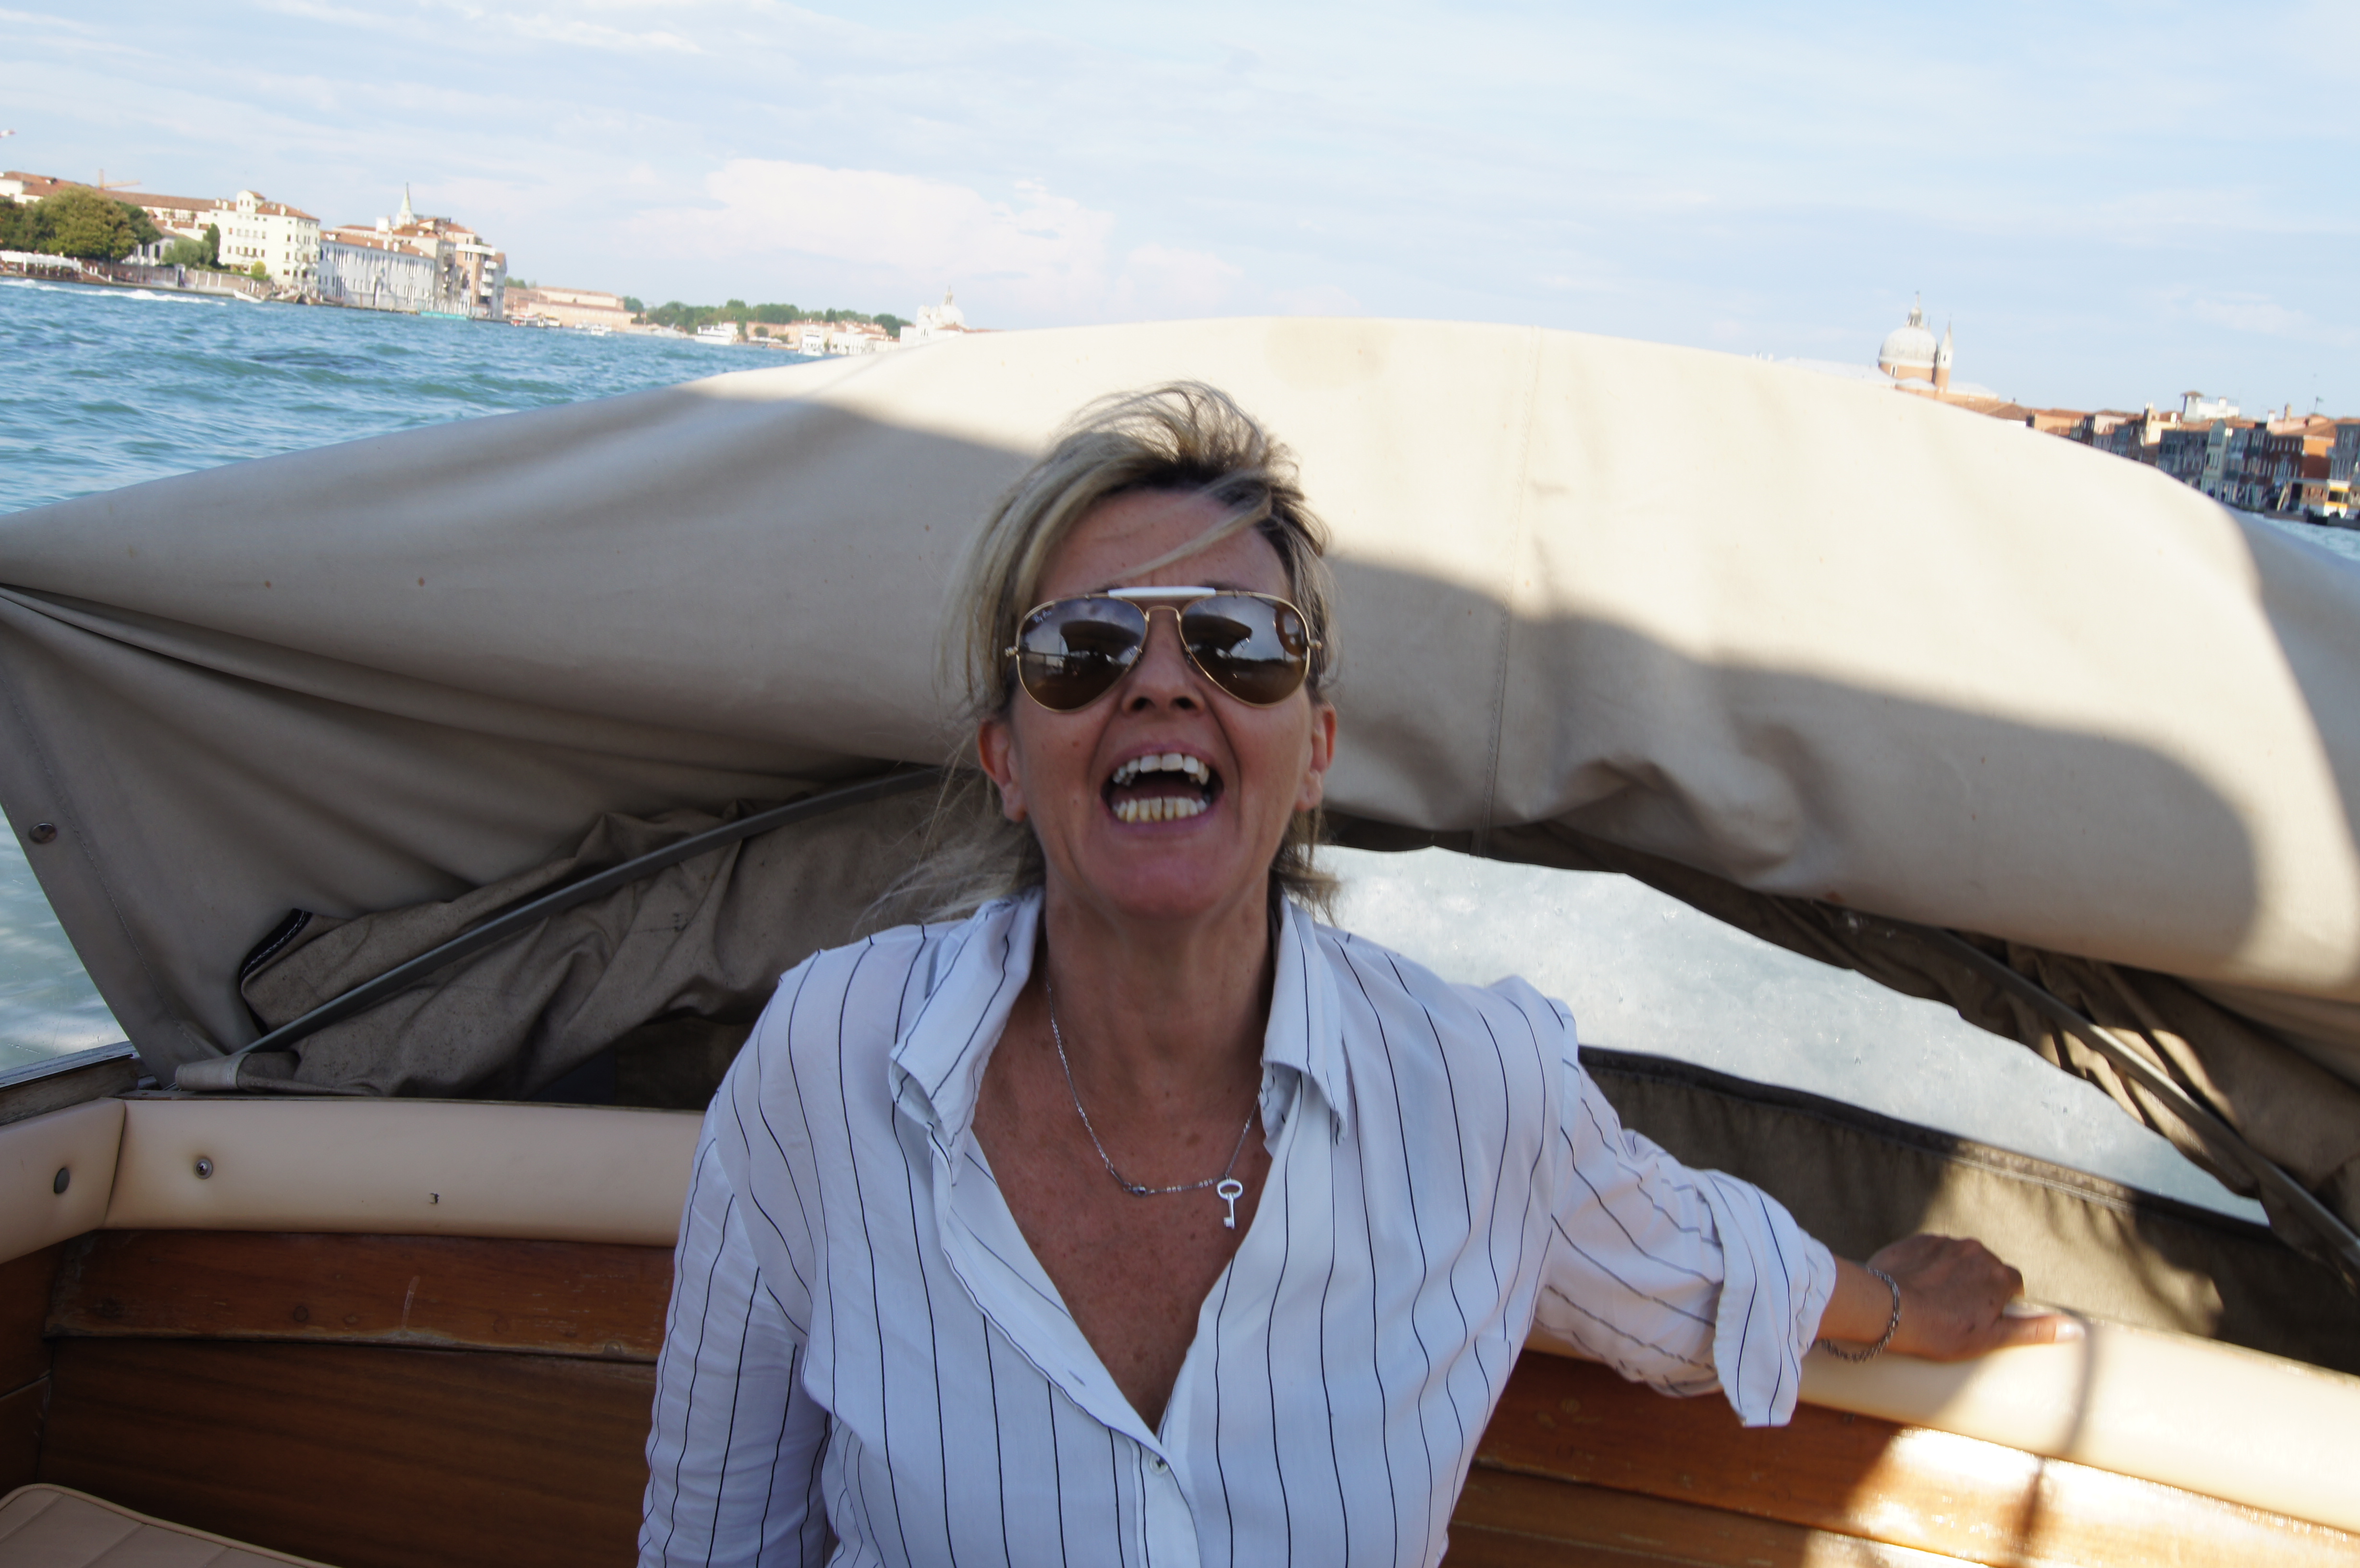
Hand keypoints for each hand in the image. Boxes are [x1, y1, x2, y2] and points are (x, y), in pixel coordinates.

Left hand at [1822, 1234, 2081, 1361]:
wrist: (1888, 1309)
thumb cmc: (1942, 1330)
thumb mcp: (1993, 1337)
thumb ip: (2036, 1330)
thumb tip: (2077, 1330)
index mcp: (1999, 1274)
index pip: (2012, 1283)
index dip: (1999, 1302)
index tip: (1983, 1317)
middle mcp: (1976, 1250)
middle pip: (1984, 1268)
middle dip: (1976, 1285)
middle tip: (1957, 1311)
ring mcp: (1945, 1242)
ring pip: (1957, 1258)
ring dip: (1952, 1273)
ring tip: (1934, 1299)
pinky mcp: (1917, 1240)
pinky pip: (1931, 1251)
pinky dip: (1928, 1265)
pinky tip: (1917, 1284)